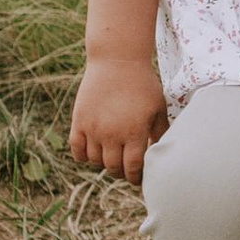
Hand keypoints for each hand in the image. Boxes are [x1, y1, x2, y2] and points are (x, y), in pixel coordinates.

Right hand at [71, 57, 168, 186]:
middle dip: (121, 172)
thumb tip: (163, 155)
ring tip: (112, 156)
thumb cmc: (142, 84)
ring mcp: (93, 128)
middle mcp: (112, 134)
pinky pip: (76, 150)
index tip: (139, 178)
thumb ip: (160, 133)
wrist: (117, 61)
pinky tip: (94, 150)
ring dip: (104, 162)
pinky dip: (84, 155)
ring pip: (95, 161)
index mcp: (134, 132)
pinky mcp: (78, 121)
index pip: (133, 168)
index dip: (136, 177)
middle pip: (113, 168)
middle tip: (126, 168)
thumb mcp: (157, 108)